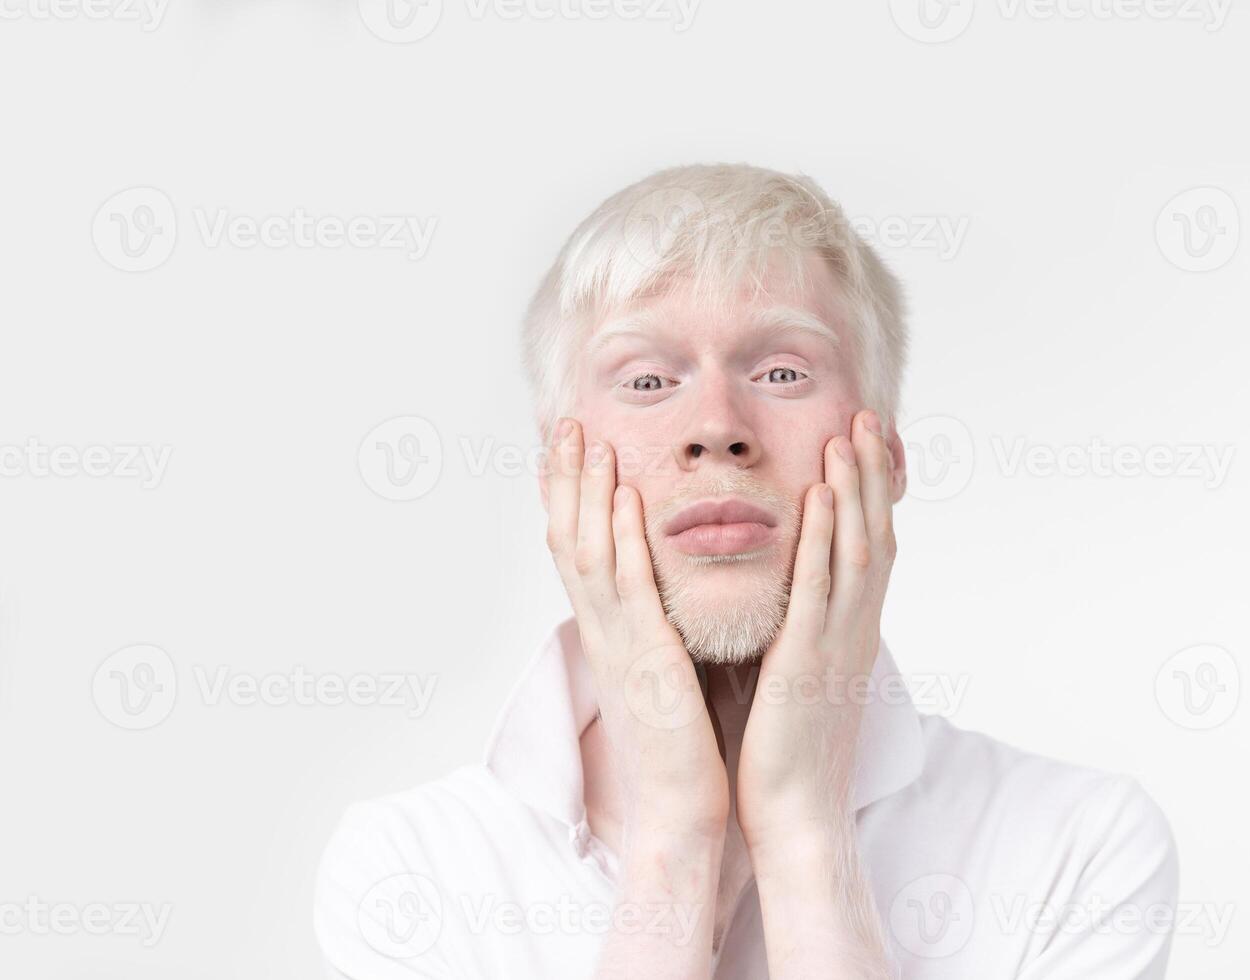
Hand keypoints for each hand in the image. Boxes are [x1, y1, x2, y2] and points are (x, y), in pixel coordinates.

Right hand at [544, 418, 728, 843]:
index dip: (568, 498)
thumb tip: (659, 586)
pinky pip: (629, 587)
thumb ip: (653, 623)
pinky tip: (624, 498)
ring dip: (587, 493)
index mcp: (607, 632)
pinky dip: (622, 538)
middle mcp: (601, 631)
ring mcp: (618, 642)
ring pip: (589, 553)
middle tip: (565, 425)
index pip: (576, 552)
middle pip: (569, 540)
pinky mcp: (647, 656)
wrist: (680, 803)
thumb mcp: (659, 667)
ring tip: (590, 440)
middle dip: (567, 480)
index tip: (568, 449)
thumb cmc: (680, 739)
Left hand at [735, 409, 897, 854]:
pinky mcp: (808, 661)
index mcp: (852, 630)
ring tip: (847, 435)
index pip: (870, 547)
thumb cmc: (790, 745)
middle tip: (866, 417)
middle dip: (870, 473)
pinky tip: (817, 499)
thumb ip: (801, 626)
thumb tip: (788, 590)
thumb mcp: (801, 671)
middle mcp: (855, 628)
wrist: (797, 811)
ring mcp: (838, 643)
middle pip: (872, 535)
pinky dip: (821, 539)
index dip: (871, 492)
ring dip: (852, 489)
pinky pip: (818, 589)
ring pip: (853, 552)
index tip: (864, 441)